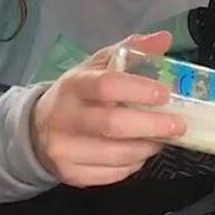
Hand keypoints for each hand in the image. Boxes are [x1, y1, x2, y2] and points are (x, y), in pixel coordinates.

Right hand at [30, 31, 185, 186]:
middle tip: (178, 125)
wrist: (36, 129)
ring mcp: (65, 150)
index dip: (139, 90)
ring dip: (147, 147)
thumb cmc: (78, 94)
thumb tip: (164, 39)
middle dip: (152, 126)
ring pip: (117, 155)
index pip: (106, 85)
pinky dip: (134, 164)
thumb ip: (131, 50)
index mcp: (74, 85)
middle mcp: (65, 118)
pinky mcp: (70, 175)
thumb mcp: (98, 65)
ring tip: (161, 137)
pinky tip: (140, 152)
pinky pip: (112, 174)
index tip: (165, 94)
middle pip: (113, 125)